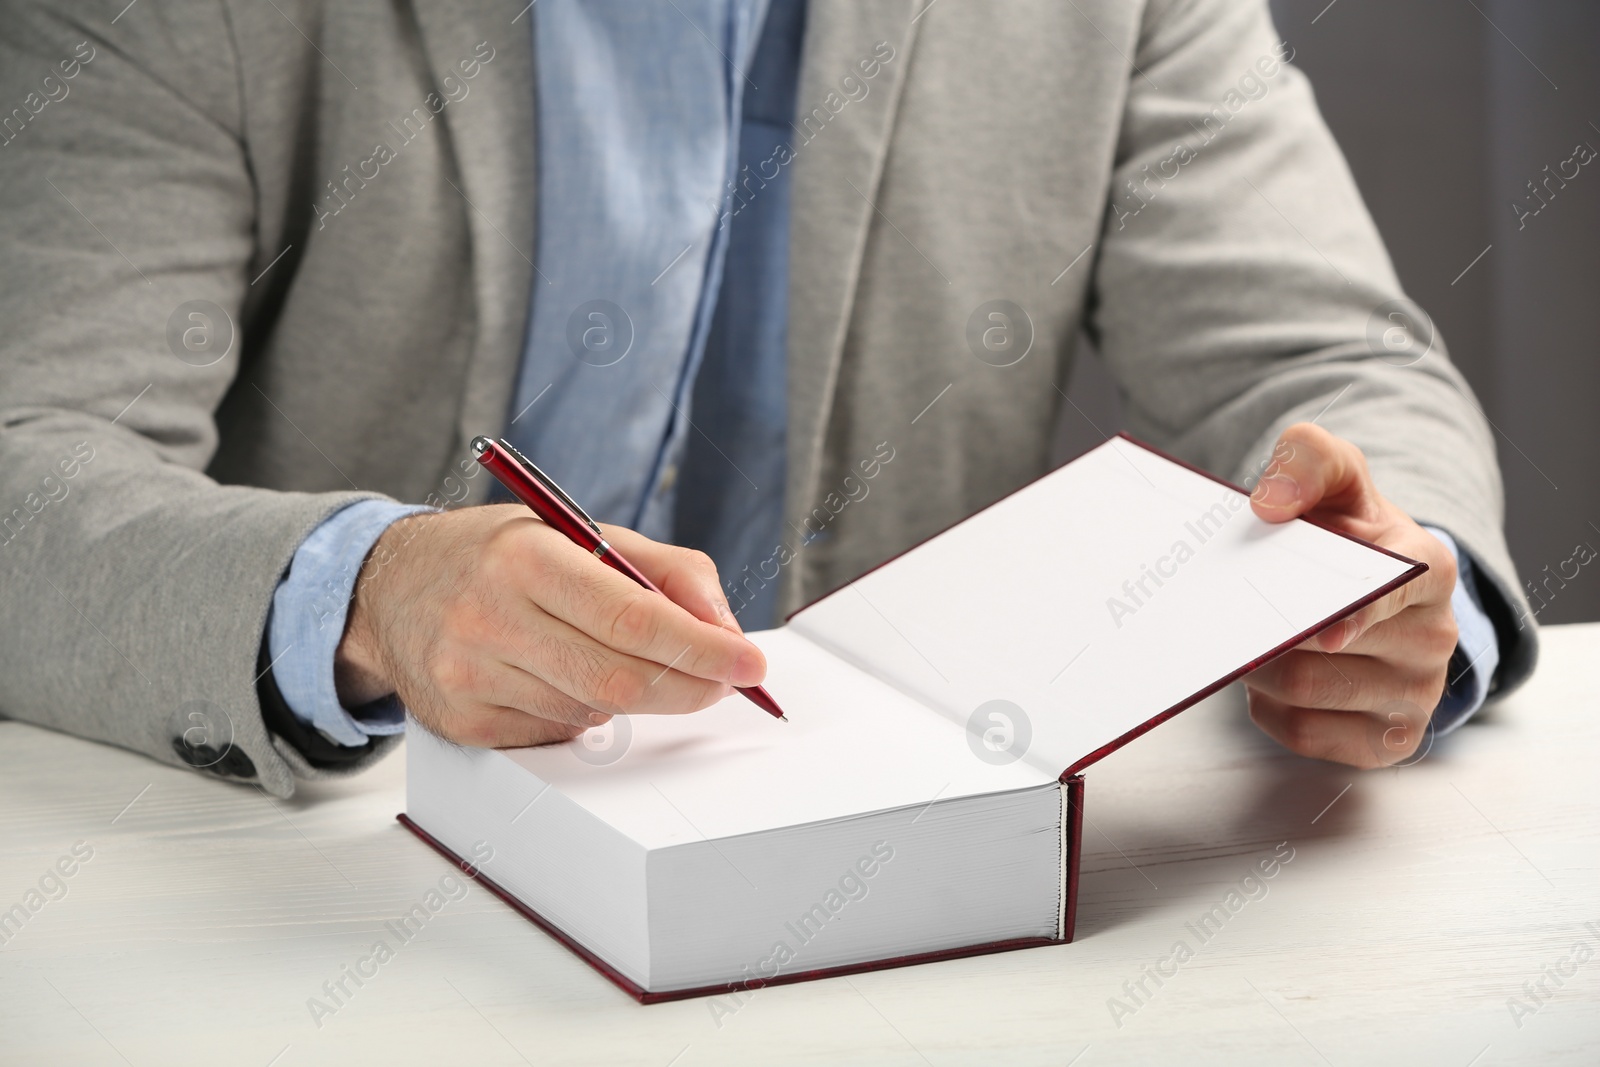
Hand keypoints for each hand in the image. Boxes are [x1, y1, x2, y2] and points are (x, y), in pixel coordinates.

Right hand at [334, 504, 765, 747]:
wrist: (388, 589)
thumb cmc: (496, 556)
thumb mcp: (577, 533)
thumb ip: (663, 570)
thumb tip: (722, 625)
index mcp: (525, 557)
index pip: (633, 617)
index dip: (701, 647)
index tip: (748, 662)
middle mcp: (488, 618)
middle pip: (620, 679)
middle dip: (690, 686)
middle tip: (725, 681)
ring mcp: (469, 677)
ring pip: (593, 711)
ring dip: (635, 697)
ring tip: (625, 660)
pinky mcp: (463, 725)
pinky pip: (558, 732)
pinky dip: (586, 712)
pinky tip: (567, 678)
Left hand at [1243, 423, 1458, 767]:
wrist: (1365, 590)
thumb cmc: (1344, 535)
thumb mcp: (1334, 477)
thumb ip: (1307, 459)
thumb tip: (1271, 504)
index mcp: (1430, 568)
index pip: (1393, 591)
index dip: (1353, 611)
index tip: (1315, 625)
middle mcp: (1435, 637)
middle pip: (1327, 648)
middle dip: (1270, 630)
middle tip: (1236, 613)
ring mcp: (1417, 694)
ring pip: (1308, 692)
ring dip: (1260, 668)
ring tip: (1252, 640)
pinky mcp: (1388, 741)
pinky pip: (1306, 735)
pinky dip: (1269, 709)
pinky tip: (1268, 682)